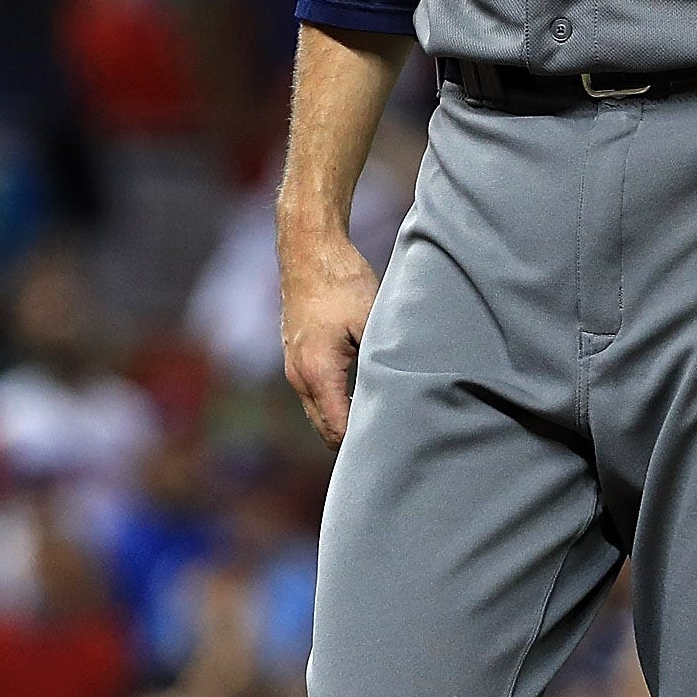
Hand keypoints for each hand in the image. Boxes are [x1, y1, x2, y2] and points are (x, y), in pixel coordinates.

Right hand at [281, 229, 379, 447]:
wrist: (309, 249)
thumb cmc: (343, 280)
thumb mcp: (372, 320)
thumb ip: (382, 362)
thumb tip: (402, 397)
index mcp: (318, 372)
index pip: (338, 431)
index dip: (363, 445)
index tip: (394, 446)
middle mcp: (299, 376)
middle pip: (325, 431)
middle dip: (353, 442)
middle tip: (391, 443)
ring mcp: (293, 367)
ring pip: (318, 414)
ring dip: (343, 422)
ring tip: (380, 422)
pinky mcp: (295, 356)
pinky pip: (314, 396)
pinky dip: (334, 404)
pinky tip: (362, 396)